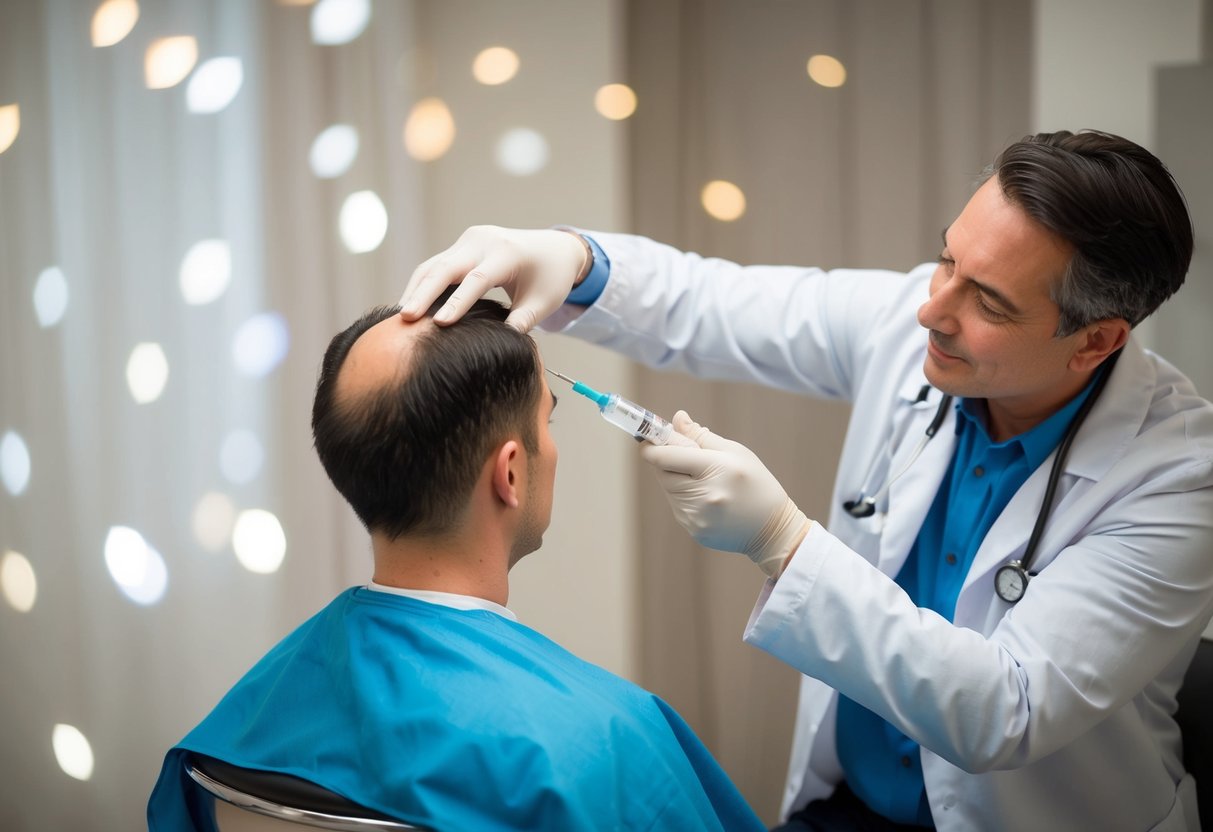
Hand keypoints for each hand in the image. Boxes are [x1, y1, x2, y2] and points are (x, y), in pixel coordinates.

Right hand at [398, 226, 587, 331]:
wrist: (556, 248)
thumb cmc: (551, 278)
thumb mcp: (543, 303)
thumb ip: (522, 322)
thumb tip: (500, 345)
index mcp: (507, 253)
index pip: (477, 280)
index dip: (457, 303)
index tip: (439, 325)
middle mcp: (483, 241)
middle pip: (445, 267)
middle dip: (423, 293)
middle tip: (405, 319)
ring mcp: (470, 240)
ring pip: (434, 264)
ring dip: (416, 289)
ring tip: (400, 317)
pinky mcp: (462, 245)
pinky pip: (437, 264)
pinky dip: (423, 284)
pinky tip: (411, 306)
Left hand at [640, 411, 811, 577]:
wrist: (772, 529)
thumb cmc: (756, 484)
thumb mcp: (735, 452)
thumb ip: (701, 436)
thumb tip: (677, 419)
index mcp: (715, 469)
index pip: (666, 456)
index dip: (651, 446)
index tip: (648, 438)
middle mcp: (702, 495)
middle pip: (662, 472)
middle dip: (666, 460)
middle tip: (684, 455)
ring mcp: (695, 517)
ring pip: (668, 489)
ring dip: (676, 479)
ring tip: (705, 480)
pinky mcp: (693, 530)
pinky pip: (677, 506)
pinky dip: (684, 497)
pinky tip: (708, 498)